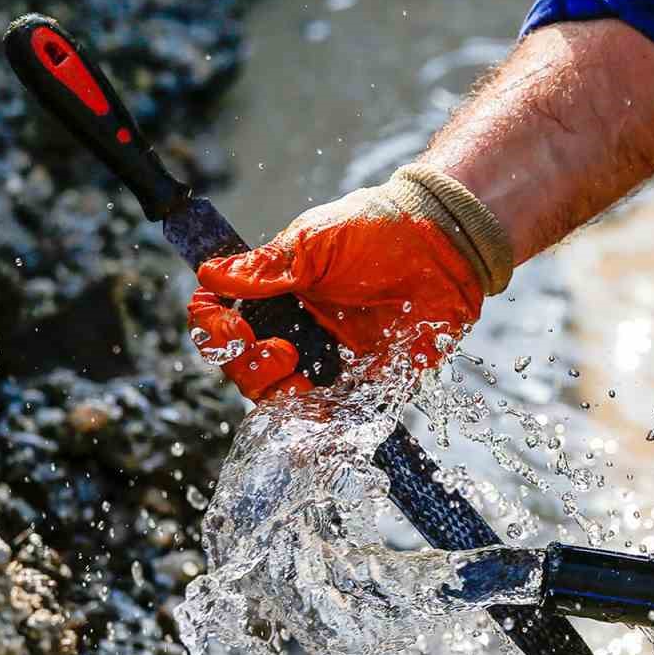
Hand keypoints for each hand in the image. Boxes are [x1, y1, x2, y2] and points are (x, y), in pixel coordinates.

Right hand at [187, 164, 509, 400]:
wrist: (442, 245)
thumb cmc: (377, 230)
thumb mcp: (313, 241)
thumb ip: (265, 268)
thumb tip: (211, 276)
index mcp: (277, 294)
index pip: (222, 319)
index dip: (214, 330)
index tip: (237, 331)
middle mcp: (296, 329)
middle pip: (244, 368)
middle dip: (249, 370)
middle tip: (282, 353)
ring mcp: (328, 358)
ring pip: (281, 399)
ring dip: (278, 398)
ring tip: (301, 382)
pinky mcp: (365, 382)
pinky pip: (333, 415)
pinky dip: (319, 424)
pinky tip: (321, 414)